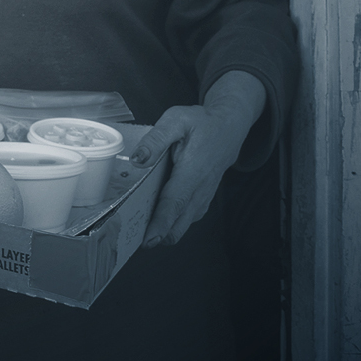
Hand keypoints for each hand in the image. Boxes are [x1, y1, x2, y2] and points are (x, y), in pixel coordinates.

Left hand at [131, 70, 265, 248]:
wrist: (230, 127)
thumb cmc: (202, 122)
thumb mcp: (176, 120)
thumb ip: (156, 139)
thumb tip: (138, 160)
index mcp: (193, 171)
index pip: (175, 202)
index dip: (161, 223)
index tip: (148, 240)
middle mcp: (201, 189)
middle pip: (179, 222)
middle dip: (158, 234)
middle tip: (130, 238)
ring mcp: (204, 197)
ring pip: (184, 223)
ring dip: (164, 230)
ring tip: (137, 230)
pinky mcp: (202, 198)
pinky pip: (187, 217)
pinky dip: (172, 223)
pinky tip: (153, 219)